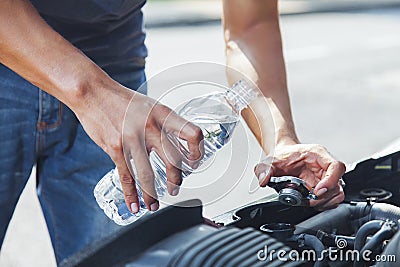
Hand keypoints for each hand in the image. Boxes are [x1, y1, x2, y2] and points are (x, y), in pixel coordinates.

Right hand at [73, 80, 202, 212]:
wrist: (94, 93)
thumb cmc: (123, 100)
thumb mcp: (151, 106)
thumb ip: (163, 126)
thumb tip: (175, 145)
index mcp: (164, 115)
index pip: (192, 134)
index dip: (198, 151)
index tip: (195, 162)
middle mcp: (152, 127)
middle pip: (174, 160)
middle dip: (176, 180)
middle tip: (175, 188)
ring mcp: (133, 138)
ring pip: (149, 175)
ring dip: (153, 194)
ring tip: (154, 204)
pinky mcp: (116, 148)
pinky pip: (127, 177)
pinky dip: (132, 194)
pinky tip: (135, 204)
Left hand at [254, 143, 345, 209]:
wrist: (283, 156)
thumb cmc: (282, 155)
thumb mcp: (270, 161)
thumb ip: (264, 169)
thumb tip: (263, 180)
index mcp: (317, 154)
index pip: (336, 166)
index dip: (331, 180)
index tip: (317, 191)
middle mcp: (324, 166)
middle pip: (338, 184)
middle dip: (324, 197)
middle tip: (308, 201)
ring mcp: (325, 177)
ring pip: (337, 193)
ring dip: (324, 202)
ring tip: (308, 202)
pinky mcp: (323, 187)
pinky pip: (331, 198)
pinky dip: (322, 204)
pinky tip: (310, 203)